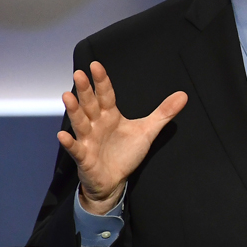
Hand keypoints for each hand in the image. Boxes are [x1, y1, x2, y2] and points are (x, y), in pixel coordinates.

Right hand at [57, 61, 187, 214]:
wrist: (114, 181)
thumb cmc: (126, 153)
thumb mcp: (148, 131)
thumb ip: (163, 113)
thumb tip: (183, 95)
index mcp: (110, 115)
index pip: (106, 95)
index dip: (102, 81)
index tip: (96, 65)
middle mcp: (96, 125)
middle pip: (90, 104)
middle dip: (85, 90)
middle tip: (79, 73)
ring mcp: (88, 141)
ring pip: (80, 123)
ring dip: (73, 110)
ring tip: (67, 96)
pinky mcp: (85, 158)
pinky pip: (76, 149)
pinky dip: (70, 143)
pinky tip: (63, 135)